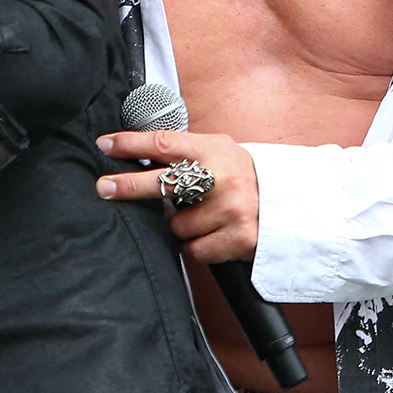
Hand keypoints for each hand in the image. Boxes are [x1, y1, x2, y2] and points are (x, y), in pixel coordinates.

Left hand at [96, 130, 258, 262]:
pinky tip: (209, 233)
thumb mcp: (219, 151)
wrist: (289, 205)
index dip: (131, 144)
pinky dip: (194, 245)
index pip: (164, 143)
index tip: (106, 145)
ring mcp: (231, 210)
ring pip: (176, 225)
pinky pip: (193, 249)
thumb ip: (187, 152)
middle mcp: (223, 179)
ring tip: (201, 216)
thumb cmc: (243, 175)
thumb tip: (139, 154)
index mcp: (214, 151)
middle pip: (163, 183)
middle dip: (127, 186)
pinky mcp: (238, 238)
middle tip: (104, 187)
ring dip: (179, 225)